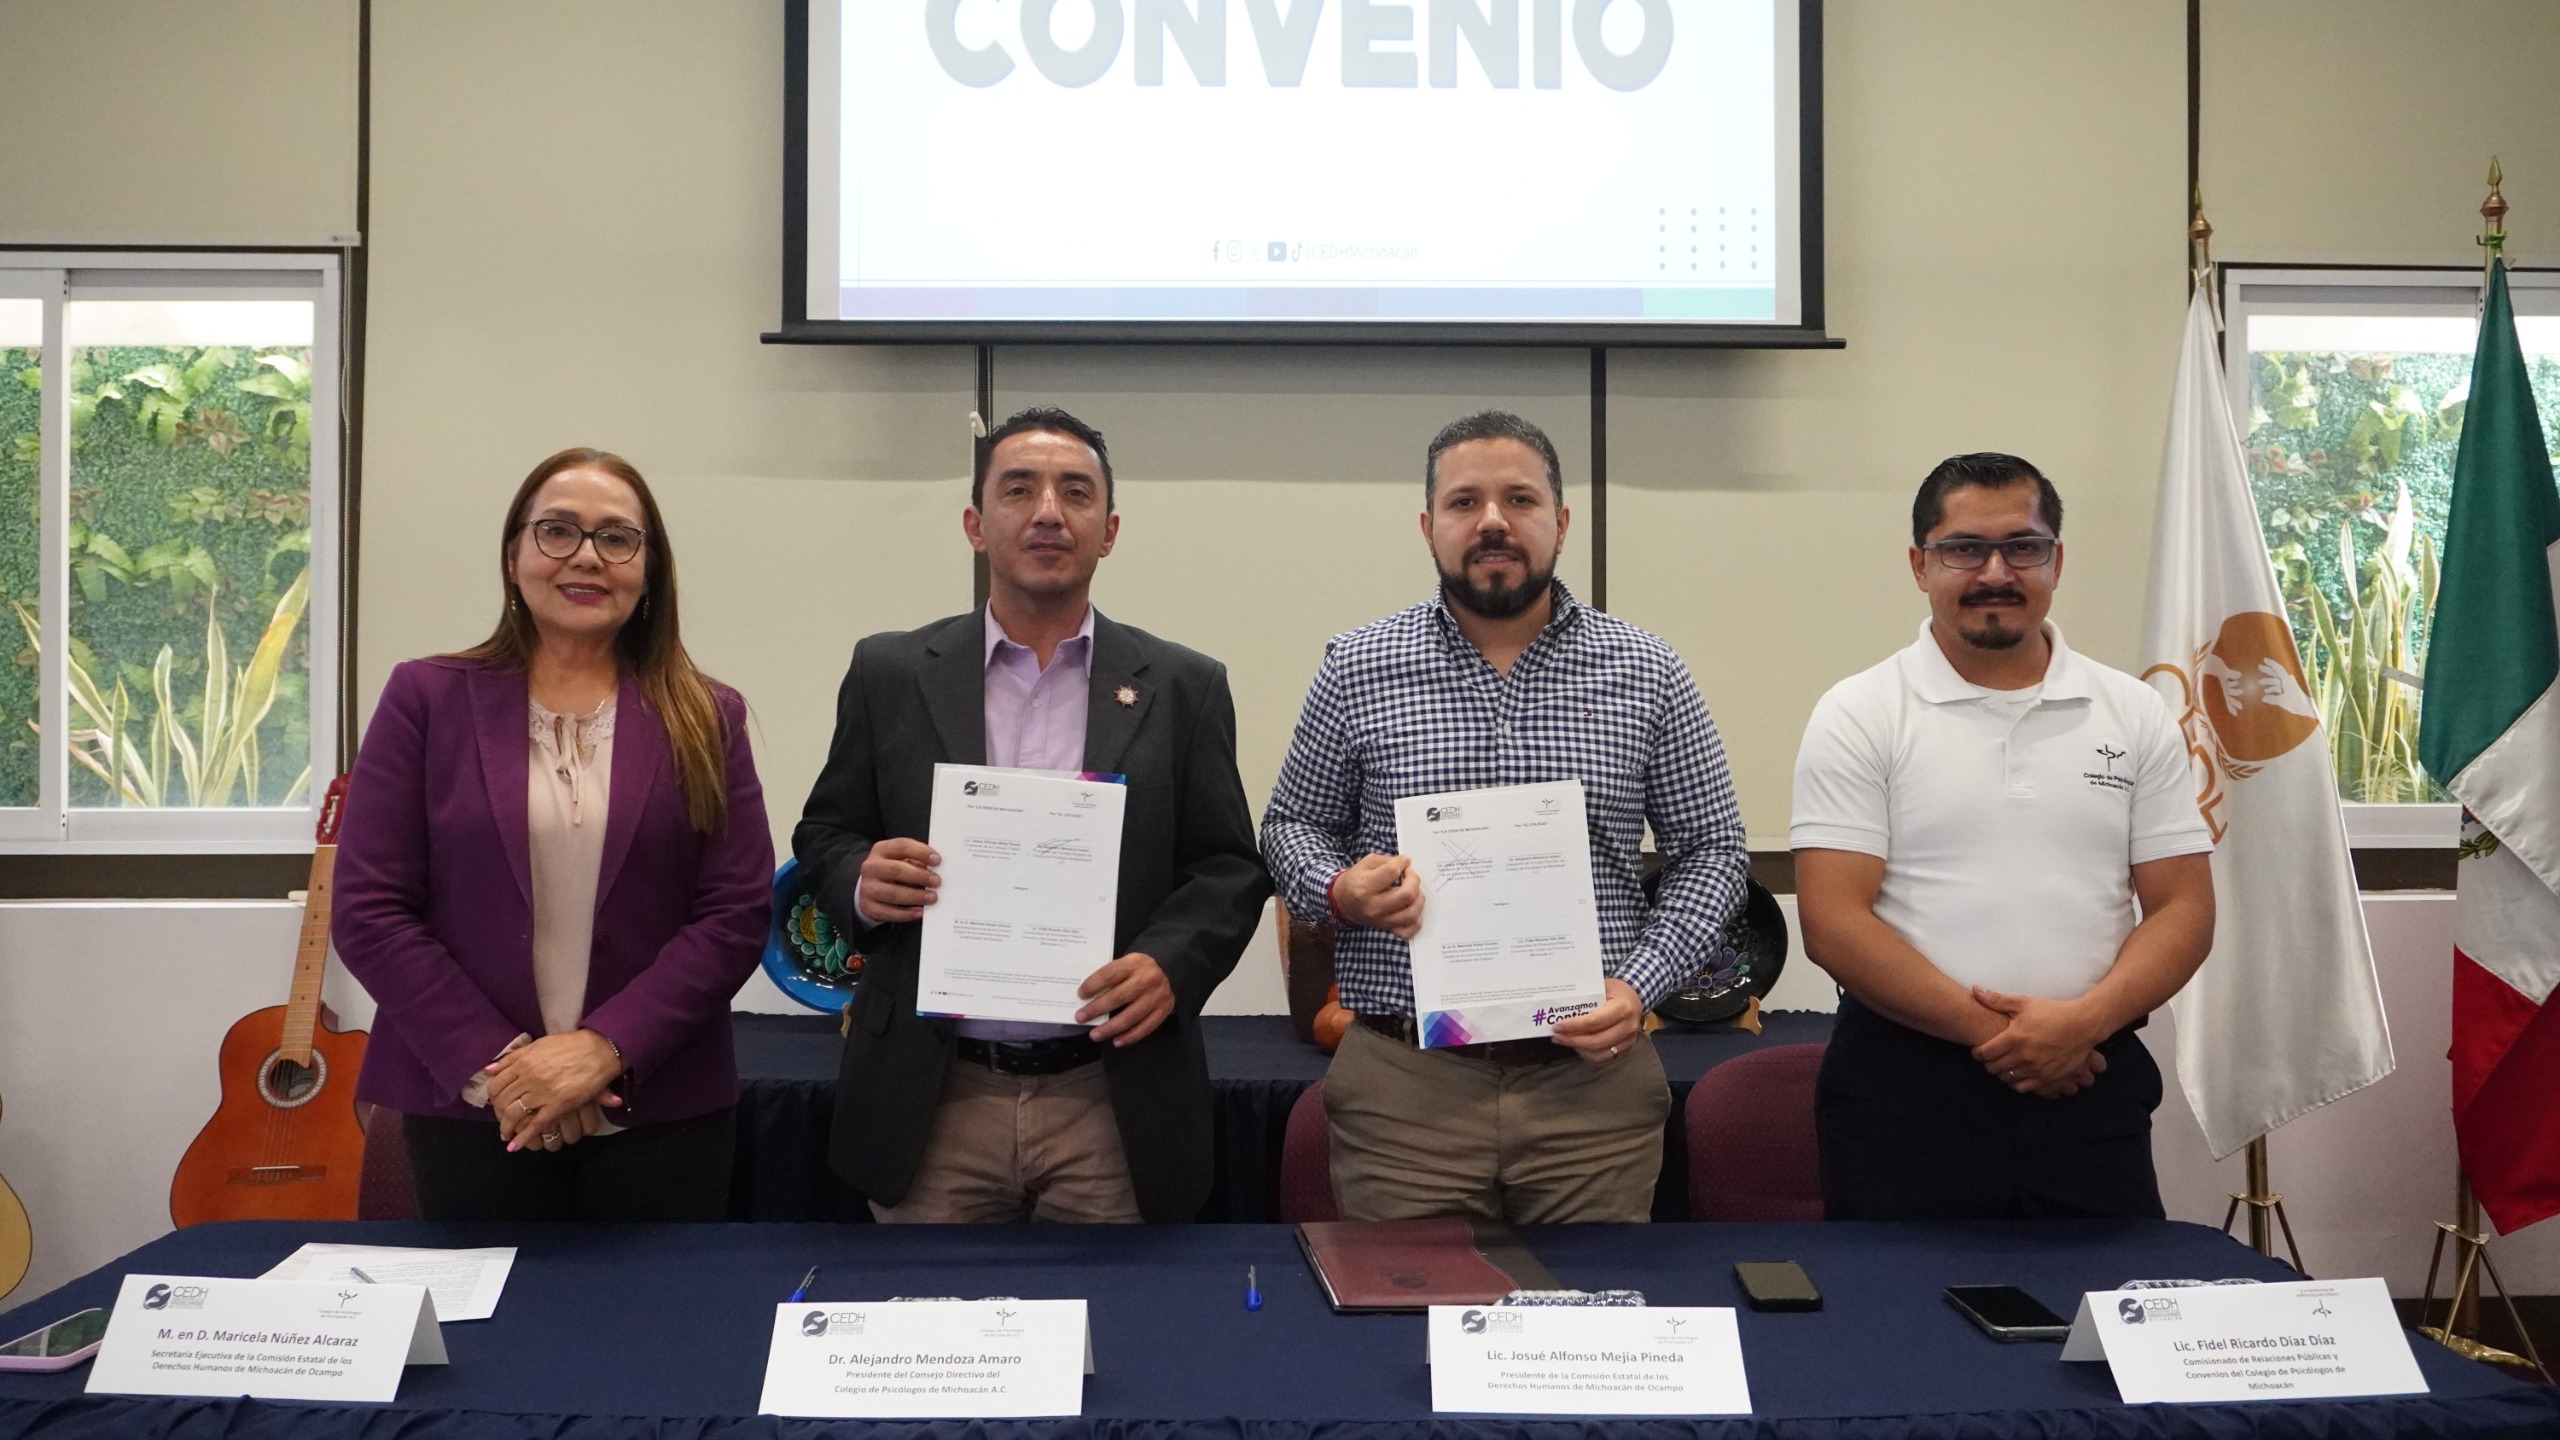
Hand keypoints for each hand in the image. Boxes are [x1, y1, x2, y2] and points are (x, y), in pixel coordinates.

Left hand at [489, 1030, 623, 1148]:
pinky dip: (523, 1138)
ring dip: (506, 1127)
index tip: (495, 1103)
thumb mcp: (539, 1045)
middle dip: (498, 1114)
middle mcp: (528, 1078)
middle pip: (503, 1101)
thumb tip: (490, 1069)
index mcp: (523, 1062)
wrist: (599, 1050)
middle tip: (500, 1121)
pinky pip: (535, 1125)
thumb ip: (514, 1057)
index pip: (496, 1084)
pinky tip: (514, 1147)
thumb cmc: (571, 1045)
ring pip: (514, 1114)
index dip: (493, 1097)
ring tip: (506, 1134)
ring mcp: (542, 1093)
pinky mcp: (557, 1105)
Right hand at [856, 837, 939, 922]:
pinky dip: (906, 913)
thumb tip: (938, 870)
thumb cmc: (893, 871)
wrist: (870, 888)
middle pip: (896, 869)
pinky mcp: (868, 906)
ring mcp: (868, 888)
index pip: (902, 846)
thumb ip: (918, 861)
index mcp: (882, 850)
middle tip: (937, 882)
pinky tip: (919, 912)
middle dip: (919, 876)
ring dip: (915, 896)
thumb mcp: (902, 859)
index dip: (921, 852)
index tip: (937, 860)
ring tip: (932, 898)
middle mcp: (871, 867)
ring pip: (892, 893)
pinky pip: (888, 912)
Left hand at [1077, 952, 1174, 1046]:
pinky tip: (1116, 1041)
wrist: (1170, 967)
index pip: (1109, 975)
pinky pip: (1145, 1027)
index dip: (1093, 985)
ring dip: (1110, 1028)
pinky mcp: (1165, 1010)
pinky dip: (1130, 1036)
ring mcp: (1157, 996)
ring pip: (1130, 1016)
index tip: (1080, 995)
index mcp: (1134, 963)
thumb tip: (1087, 996)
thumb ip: (1111, 975)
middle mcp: (1147, 979)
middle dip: (1096, 1009)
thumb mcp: (1127, 962)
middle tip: (1080, 1017)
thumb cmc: (1140, 968)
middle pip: (1118, 997)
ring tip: (1094, 1035)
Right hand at [1332, 854, 1421, 938]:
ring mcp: (1381, 921)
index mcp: (1364, 887)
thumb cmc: (1356, 880)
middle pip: (1406, 895)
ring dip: (1418, 899)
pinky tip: (1411, 908)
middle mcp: (1373, 907)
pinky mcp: (1387, 929)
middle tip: (1409, 875)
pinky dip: (1416, 921)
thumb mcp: (1366, 863)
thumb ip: (1387, 860)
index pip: (1392, 872)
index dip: (1401, 863)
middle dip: (1414, 880)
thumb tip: (1406, 863)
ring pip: (1411, 914)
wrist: (1343, 903)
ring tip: (1414, 891)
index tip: (1402, 862)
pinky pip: (1408, 931)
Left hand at [1548, 979, 1645, 1065]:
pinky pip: (1605, 1057)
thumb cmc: (1615, 989)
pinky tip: (1578, 1046)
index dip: (1574, 1026)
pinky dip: (1589, 1054)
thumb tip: (1559, 1008)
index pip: (1595, 1021)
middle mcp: (1628, 1025)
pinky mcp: (1627, 1047)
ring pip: (1600, 1052)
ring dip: (1579, 1049)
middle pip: (1596, 1040)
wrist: (1634, 996)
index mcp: (1623, 1007)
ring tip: (1564, 1041)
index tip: (1557, 1026)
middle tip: (1556, 1036)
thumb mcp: (1602, 986)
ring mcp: (1629, 1039)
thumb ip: (1585, 998)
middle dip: (1573, 1040)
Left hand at [1969, 987, 2108, 1098]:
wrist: (2083, 1025)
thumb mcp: (2024, 1003)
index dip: (1977, 1053)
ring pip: (2008, 1079)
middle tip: (1990, 1059)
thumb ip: (1996, 999)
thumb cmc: (2052, 1012)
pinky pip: (2026, 1088)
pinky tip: (2019, 1074)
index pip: (1985, 1053)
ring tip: (2004, 1065)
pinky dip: (2019, 1083)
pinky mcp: (2049, 1078)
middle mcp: (2024, 1057)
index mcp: (2014, 1038)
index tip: (1978, 1051)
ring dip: (2003, 1074)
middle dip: (1988, 1064)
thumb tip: (1975, 989)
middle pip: (1994, 1068)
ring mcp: (2037, 1069)